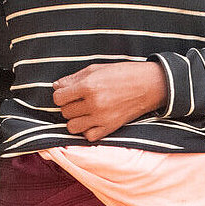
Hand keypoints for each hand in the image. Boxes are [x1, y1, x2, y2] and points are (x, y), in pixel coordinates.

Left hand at [52, 61, 167, 142]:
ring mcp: (102, 118)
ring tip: (83, 112)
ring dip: (75, 120)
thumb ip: (73, 78)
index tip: (67, 93)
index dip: (60, 95)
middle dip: (68, 106)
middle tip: (78, 101)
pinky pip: (88, 136)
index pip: (58, 98)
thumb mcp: (96, 69)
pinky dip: (87, 130)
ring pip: (72, 127)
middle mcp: (94, 103)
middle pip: (65, 112)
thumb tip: (55, 86)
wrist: (149, 85)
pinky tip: (93, 121)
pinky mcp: (110, 128)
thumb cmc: (122, 74)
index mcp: (89, 86)